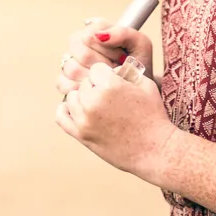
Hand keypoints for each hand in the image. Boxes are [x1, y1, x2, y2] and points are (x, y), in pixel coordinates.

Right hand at [56, 18, 154, 97]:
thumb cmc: (137, 66)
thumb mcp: (140, 45)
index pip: (89, 35)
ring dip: (94, 78)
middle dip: (102, 65)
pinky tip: (95, 89)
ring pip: (72, 68)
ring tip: (108, 80)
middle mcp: (78, 44)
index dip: (107, 49)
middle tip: (116, 70)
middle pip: (80, 53)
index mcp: (94, 30)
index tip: (122, 56)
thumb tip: (99, 35)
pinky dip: (80, 89)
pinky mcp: (64, 81)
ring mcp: (69, 62)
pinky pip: (62, 83)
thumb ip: (123, 33)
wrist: (138, 90)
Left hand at [56, 62, 179, 180]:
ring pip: (72, 97)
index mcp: (110, 85)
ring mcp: (84, 119)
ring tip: (99, 105)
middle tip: (110, 97)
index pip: (96, 69)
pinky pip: (61, 116)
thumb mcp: (145, 85)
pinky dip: (66, 110)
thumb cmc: (153, 116)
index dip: (107, 75)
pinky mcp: (81, 134)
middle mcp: (93, 101)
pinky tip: (79, 110)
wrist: (155, 150)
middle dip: (96, 87)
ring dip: (83, 99)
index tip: (114, 83)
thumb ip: (126, 70)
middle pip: (84, 83)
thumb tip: (111, 66)